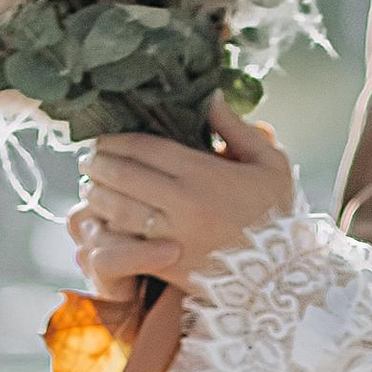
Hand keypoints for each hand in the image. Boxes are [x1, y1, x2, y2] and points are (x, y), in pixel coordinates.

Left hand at [69, 99, 296, 295]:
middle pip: (123, 176)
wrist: (285, 277)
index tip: (102, 139)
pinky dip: (108, 230)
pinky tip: (101, 221)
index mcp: (204, 174)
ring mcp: (173, 237)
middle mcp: (183, 204)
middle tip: (86, 159)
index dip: (116, 141)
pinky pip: (126, 243)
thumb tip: (209, 95)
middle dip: (98, 165)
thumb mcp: (270, 164)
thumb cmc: (278, 216)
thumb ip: (236, 128)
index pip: (145, 149)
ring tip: (89, 186)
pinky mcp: (169, 266)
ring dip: (96, 196)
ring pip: (118, 210)